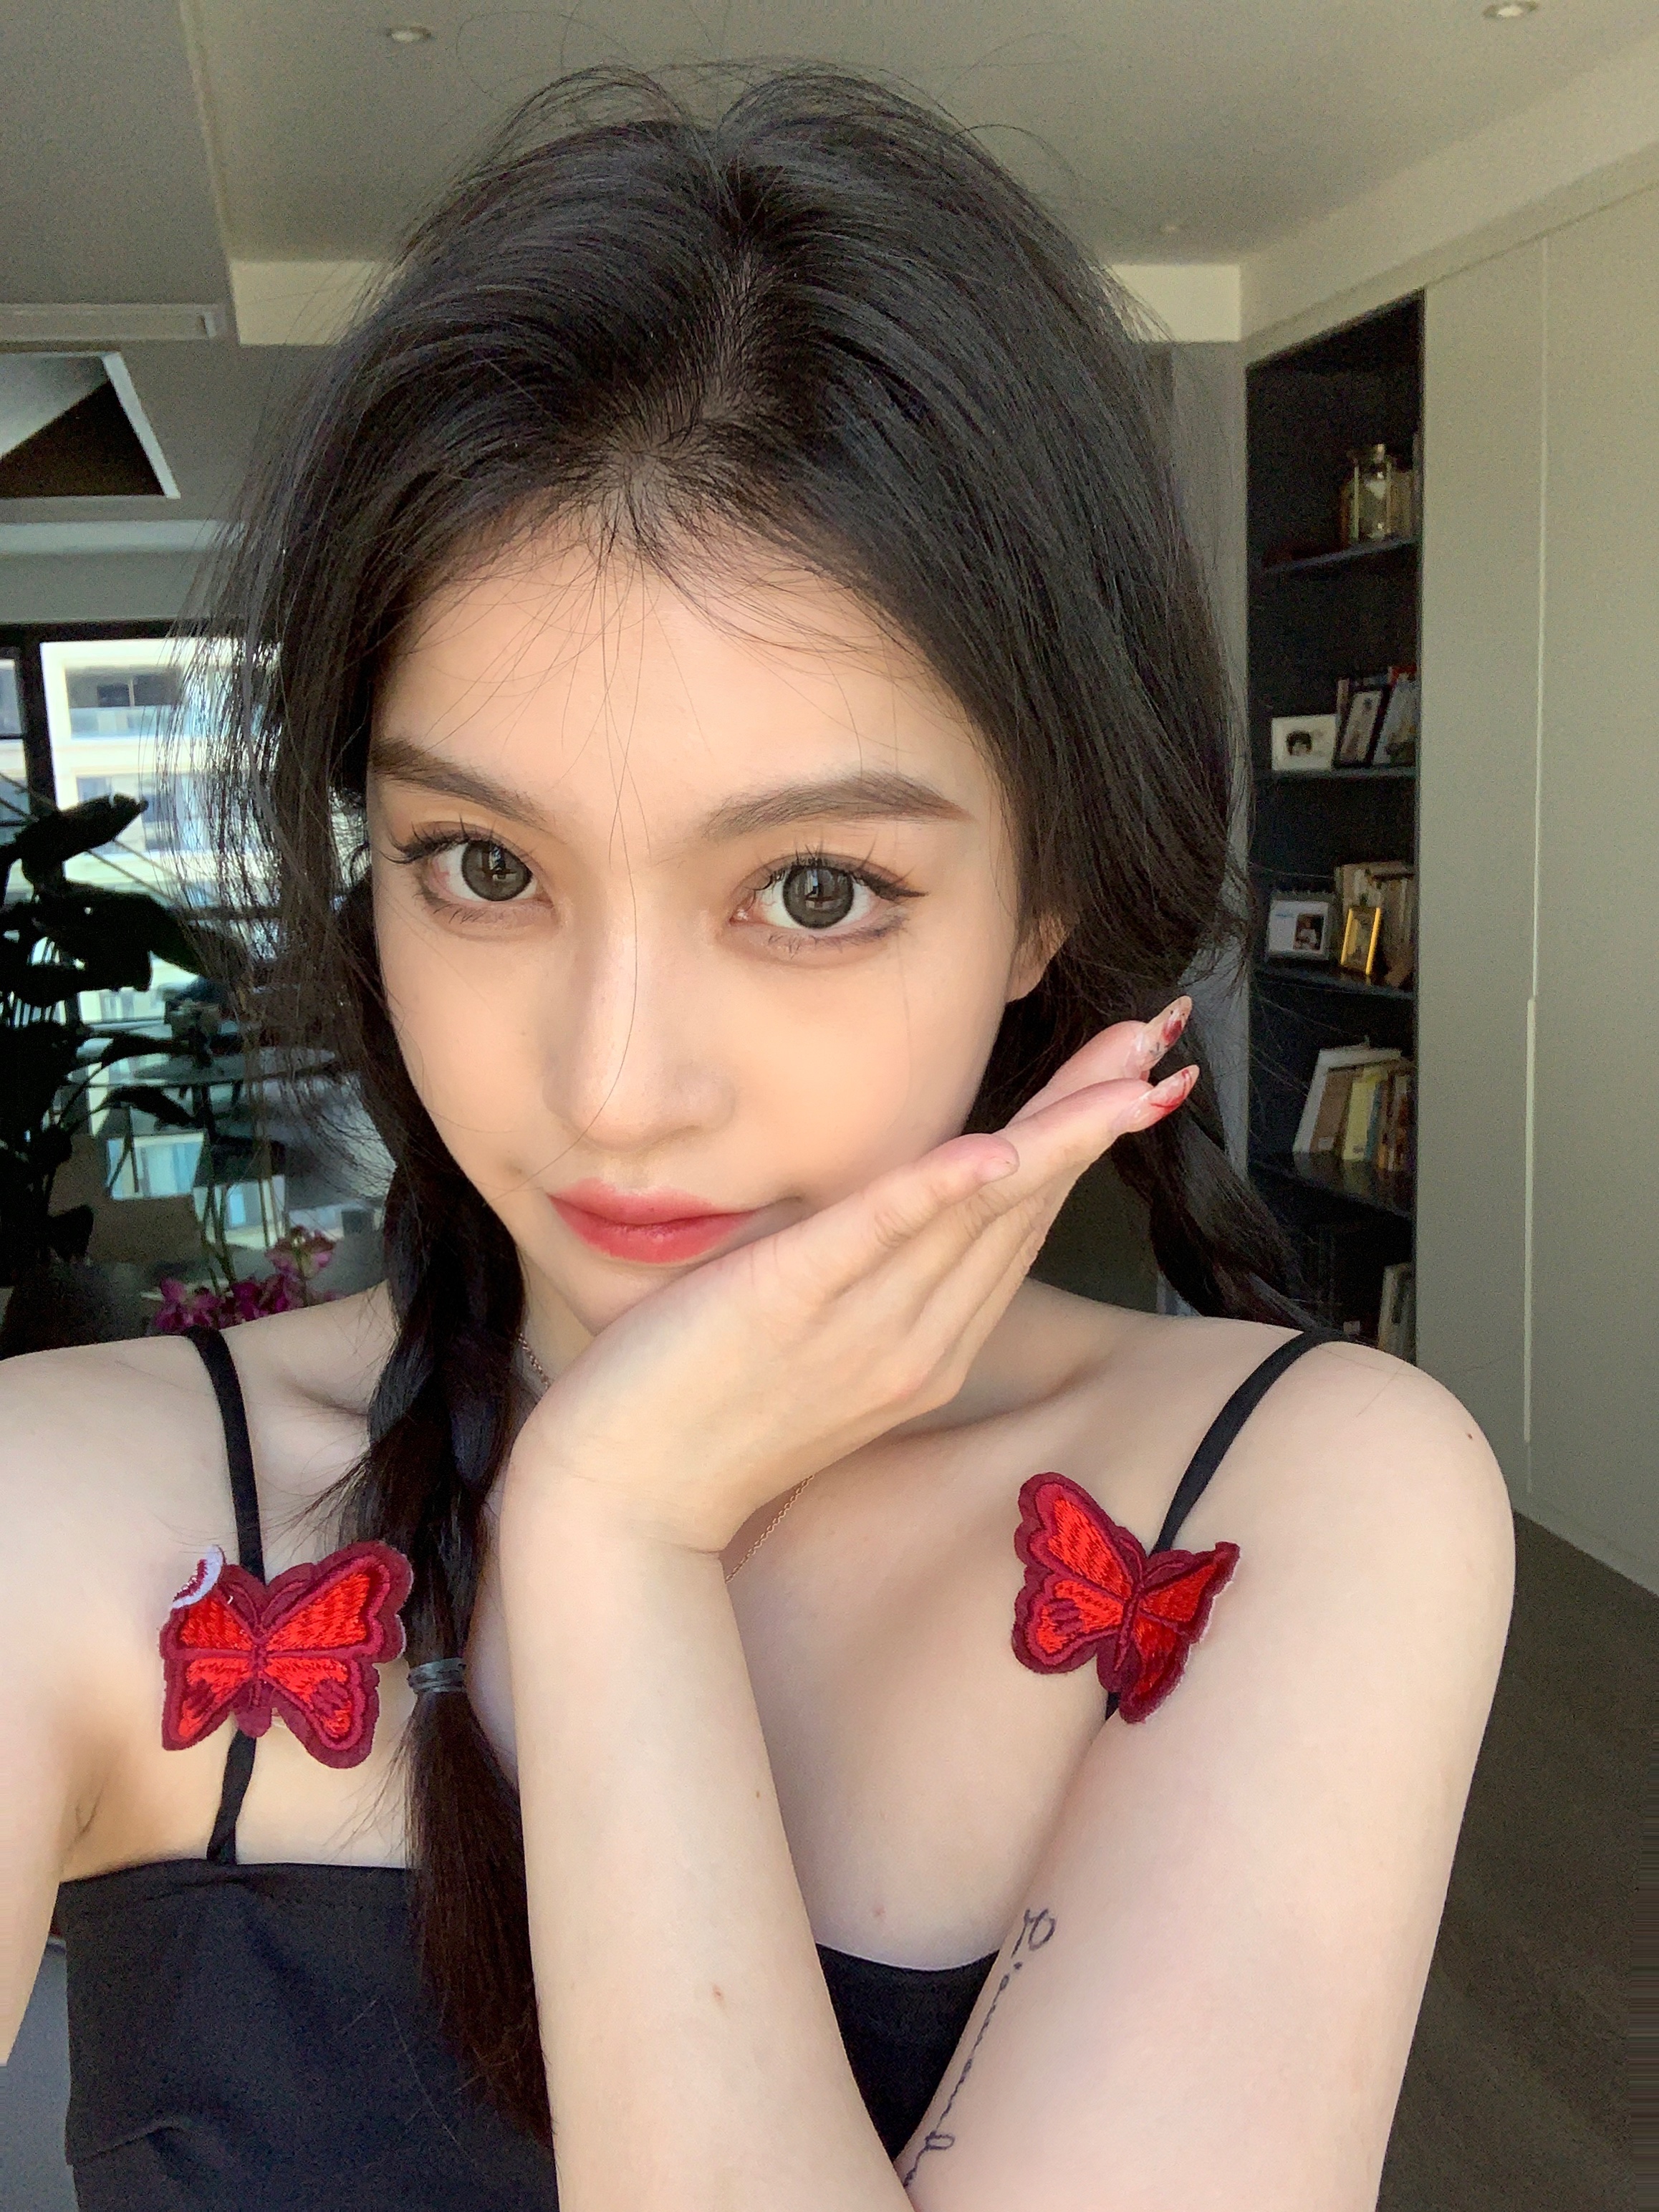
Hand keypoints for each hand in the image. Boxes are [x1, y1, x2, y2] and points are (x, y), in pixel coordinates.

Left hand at [503, 1001, 1197, 1555]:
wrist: (623, 1500)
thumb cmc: (705, 1411)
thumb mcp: (821, 1346)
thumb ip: (875, 1283)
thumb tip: (909, 1210)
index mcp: (929, 1349)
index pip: (1021, 1224)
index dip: (1083, 1142)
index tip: (1141, 1077)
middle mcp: (918, 1344)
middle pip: (1025, 1205)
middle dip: (1098, 1113)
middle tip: (1166, 1036)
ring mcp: (861, 1330)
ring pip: (980, 1213)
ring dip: (1057, 1129)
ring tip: (1125, 1064)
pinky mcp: (789, 1304)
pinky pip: (876, 1237)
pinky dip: (939, 1189)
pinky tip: (994, 1147)